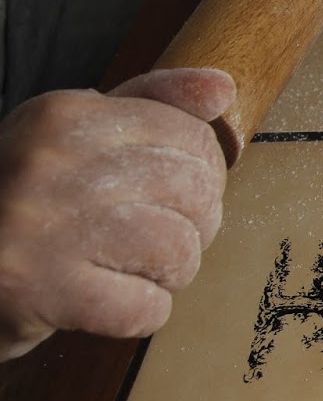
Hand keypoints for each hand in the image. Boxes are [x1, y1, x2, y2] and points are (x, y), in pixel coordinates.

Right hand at [0, 68, 234, 360]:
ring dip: (169, 273)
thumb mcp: (72, 136)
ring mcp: (40, 226)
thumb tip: (221, 88)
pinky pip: (145, 307)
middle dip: (194, 225)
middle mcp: (50, 162)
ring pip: (177, 249)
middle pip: (194, 192)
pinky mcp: (36, 290)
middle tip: (152, 240)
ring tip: (129, 270)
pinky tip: (105, 300)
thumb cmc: (22, 202)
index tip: (173, 196)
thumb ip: (150, 105)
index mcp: (62, 115)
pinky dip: (139, 312)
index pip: (191, 137)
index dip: (202, 175)